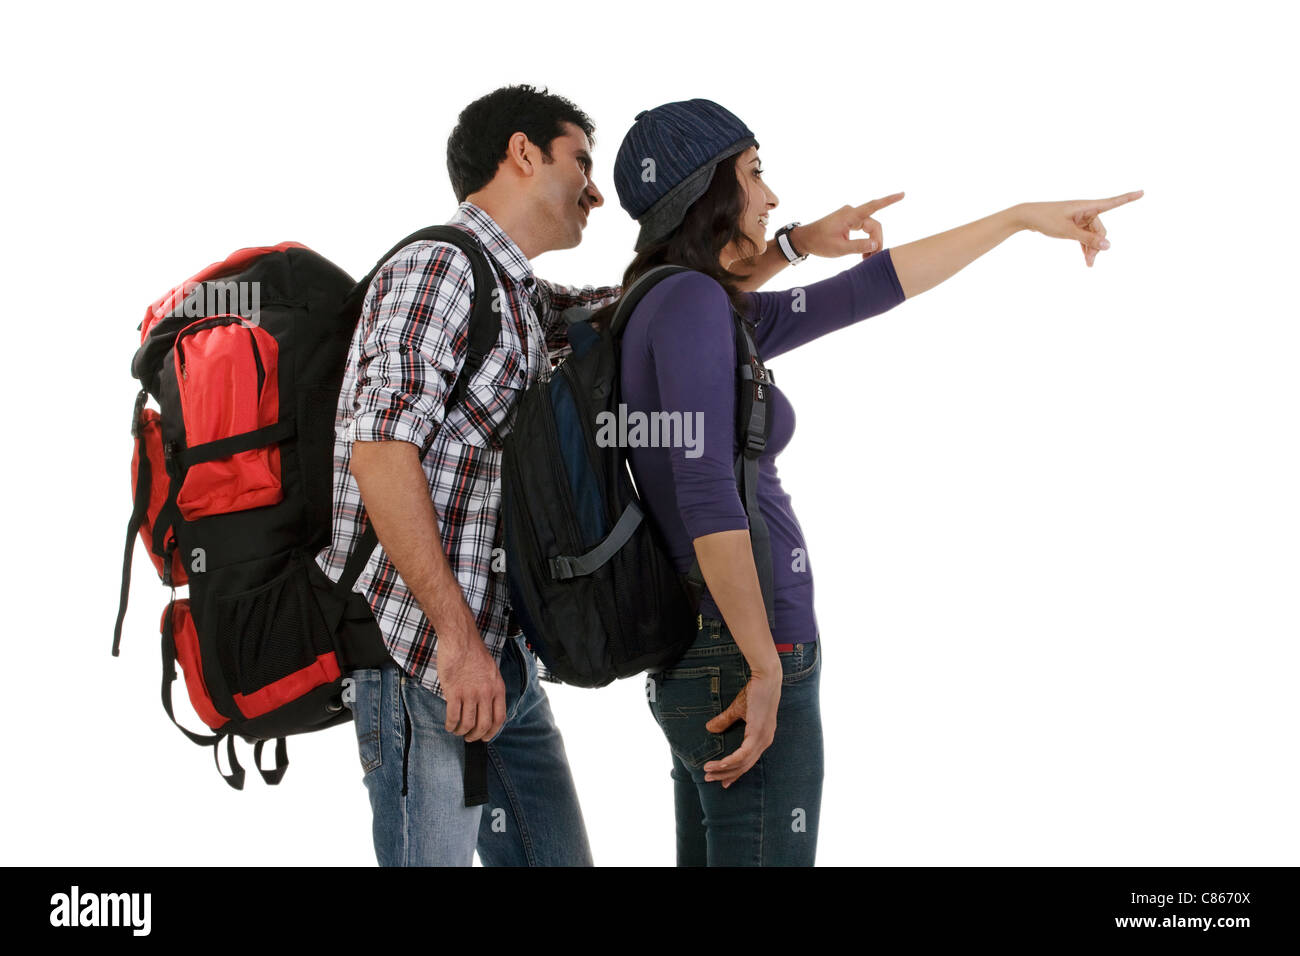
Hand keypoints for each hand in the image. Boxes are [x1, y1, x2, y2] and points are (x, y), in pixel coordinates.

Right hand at [436, 623, 506, 741]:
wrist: (461, 639)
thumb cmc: (474, 652)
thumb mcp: (491, 671)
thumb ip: (491, 689)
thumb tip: (486, 707)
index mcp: (497, 688)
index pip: (499, 718)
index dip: (492, 732)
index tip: (486, 737)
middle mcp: (486, 693)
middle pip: (484, 725)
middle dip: (476, 735)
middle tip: (469, 737)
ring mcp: (470, 693)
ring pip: (468, 724)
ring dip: (461, 732)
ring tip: (457, 731)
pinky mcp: (454, 692)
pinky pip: (453, 716)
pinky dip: (451, 725)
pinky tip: (449, 725)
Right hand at [702, 669, 781, 787]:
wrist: (766, 678)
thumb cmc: (754, 692)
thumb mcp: (737, 709)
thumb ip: (725, 720)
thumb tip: (709, 728)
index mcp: (762, 738)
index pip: (748, 761)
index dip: (734, 772)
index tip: (722, 781)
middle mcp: (765, 741)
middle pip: (744, 766)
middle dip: (726, 774)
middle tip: (709, 779)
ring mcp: (763, 738)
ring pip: (743, 762)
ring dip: (724, 769)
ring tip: (708, 772)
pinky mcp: (758, 733)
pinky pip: (744, 753)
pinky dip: (731, 761)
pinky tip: (720, 765)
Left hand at [792, 193, 905, 260]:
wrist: (805, 239)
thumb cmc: (819, 243)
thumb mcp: (839, 248)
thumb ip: (859, 246)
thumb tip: (876, 243)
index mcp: (849, 216)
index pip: (873, 206)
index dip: (889, 200)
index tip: (902, 194)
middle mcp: (851, 213)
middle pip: (874, 226)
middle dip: (876, 242)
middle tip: (871, 259)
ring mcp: (850, 216)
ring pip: (870, 229)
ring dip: (871, 243)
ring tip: (866, 259)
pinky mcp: (849, 222)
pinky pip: (864, 230)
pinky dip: (866, 241)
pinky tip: (864, 253)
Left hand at [1017, 190, 1143, 266]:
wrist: (1027, 217)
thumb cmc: (1046, 219)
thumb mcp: (1067, 231)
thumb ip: (1088, 239)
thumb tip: (1109, 246)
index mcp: (1087, 206)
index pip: (1112, 202)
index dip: (1128, 198)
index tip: (1142, 192)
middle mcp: (1086, 210)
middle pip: (1100, 229)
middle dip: (1098, 245)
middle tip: (1091, 262)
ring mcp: (1080, 217)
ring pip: (1093, 235)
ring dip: (1092, 248)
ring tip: (1089, 264)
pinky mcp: (1073, 224)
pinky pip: (1085, 236)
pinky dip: (1085, 246)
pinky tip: (1086, 259)